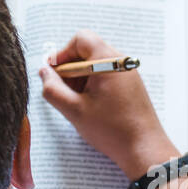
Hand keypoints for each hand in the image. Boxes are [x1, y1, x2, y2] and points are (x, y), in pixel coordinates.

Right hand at [38, 30, 179, 177]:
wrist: (144, 149)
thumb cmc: (112, 130)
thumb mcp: (74, 110)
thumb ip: (53, 89)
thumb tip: (44, 72)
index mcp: (108, 61)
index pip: (81, 39)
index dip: (62, 53)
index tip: (53, 72)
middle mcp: (121, 62)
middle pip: (87, 51)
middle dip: (70, 69)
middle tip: (63, 92)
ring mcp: (128, 73)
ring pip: (96, 65)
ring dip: (80, 79)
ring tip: (76, 103)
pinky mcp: (131, 85)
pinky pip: (106, 75)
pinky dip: (93, 85)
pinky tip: (90, 106)